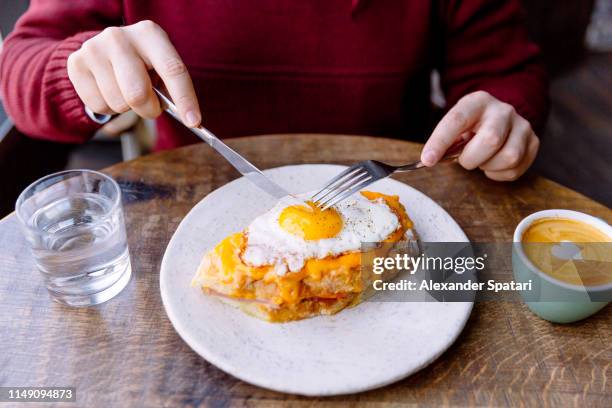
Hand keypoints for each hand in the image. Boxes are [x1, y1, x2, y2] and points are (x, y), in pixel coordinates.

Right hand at [67, 20, 200, 126]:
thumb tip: (188, 119)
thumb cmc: (142, 64)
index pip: (172, 70)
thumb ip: (171, 89)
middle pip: (138, 94)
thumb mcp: (160, 67)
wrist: (103, 50)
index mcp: (149, 34)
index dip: (185, 99)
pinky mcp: (76, 63)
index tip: (194, 122)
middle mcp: (119, 37)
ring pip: (119, 103)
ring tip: (125, 91)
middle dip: (149, 110)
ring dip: (128, 108)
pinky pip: (99, 106)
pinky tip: (109, 90)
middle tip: (151, 107)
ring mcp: (94, 48)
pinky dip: (109, 108)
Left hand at [420, 91, 539, 180]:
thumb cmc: (472, 125)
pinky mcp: (533, 142)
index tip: (428, 160)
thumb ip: (444, 141)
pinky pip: (515, 169)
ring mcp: (522, 125)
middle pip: (490, 140)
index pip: (457, 120)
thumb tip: (429, 160)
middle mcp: (503, 110)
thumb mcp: (455, 125)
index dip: (440, 142)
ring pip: (508, 157)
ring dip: (488, 166)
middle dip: (471, 158)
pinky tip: (493, 164)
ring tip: (482, 159)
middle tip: (465, 158)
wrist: (499, 117)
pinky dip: (498, 174)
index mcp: (477, 102)